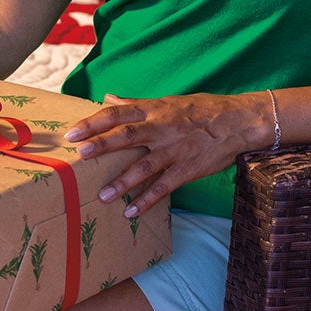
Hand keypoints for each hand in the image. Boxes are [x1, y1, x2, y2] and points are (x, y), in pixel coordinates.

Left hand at [63, 92, 267, 216]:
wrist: (238, 121)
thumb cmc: (199, 110)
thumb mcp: (166, 102)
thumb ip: (135, 104)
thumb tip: (107, 98)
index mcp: (153, 111)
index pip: (117, 113)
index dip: (93, 122)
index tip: (72, 132)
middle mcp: (161, 128)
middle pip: (127, 135)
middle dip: (102, 145)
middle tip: (79, 156)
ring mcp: (175, 149)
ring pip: (144, 165)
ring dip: (122, 182)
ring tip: (102, 196)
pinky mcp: (188, 168)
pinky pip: (165, 186)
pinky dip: (147, 200)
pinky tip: (131, 212)